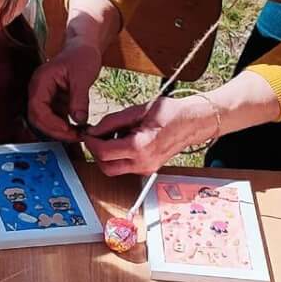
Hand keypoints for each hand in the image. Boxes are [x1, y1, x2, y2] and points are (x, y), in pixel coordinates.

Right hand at [27, 39, 103, 141]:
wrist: (84, 47)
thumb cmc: (81, 55)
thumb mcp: (83, 76)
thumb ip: (79, 99)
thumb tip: (79, 120)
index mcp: (41, 81)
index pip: (37, 109)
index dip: (51, 123)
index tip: (68, 131)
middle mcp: (38, 90)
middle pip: (37, 118)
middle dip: (55, 130)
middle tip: (74, 137)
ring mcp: (45, 96)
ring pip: (45, 120)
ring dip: (60, 130)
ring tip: (78, 134)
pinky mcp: (53, 100)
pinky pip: (54, 117)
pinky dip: (65, 125)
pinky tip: (78, 128)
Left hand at [82, 94, 217, 177]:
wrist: (192, 122)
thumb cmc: (170, 113)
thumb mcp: (137, 111)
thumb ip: (112, 122)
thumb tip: (94, 130)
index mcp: (140, 147)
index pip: (103, 152)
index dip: (91, 142)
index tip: (88, 132)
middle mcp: (143, 163)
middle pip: (105, 167)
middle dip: (96, 152)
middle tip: (96, 136)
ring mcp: (146, 169)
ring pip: (113, 170)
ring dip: (106, 156)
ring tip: (112, 136)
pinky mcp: (148, 170)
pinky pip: (124, 167)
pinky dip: (117, 157)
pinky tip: (123, 141)